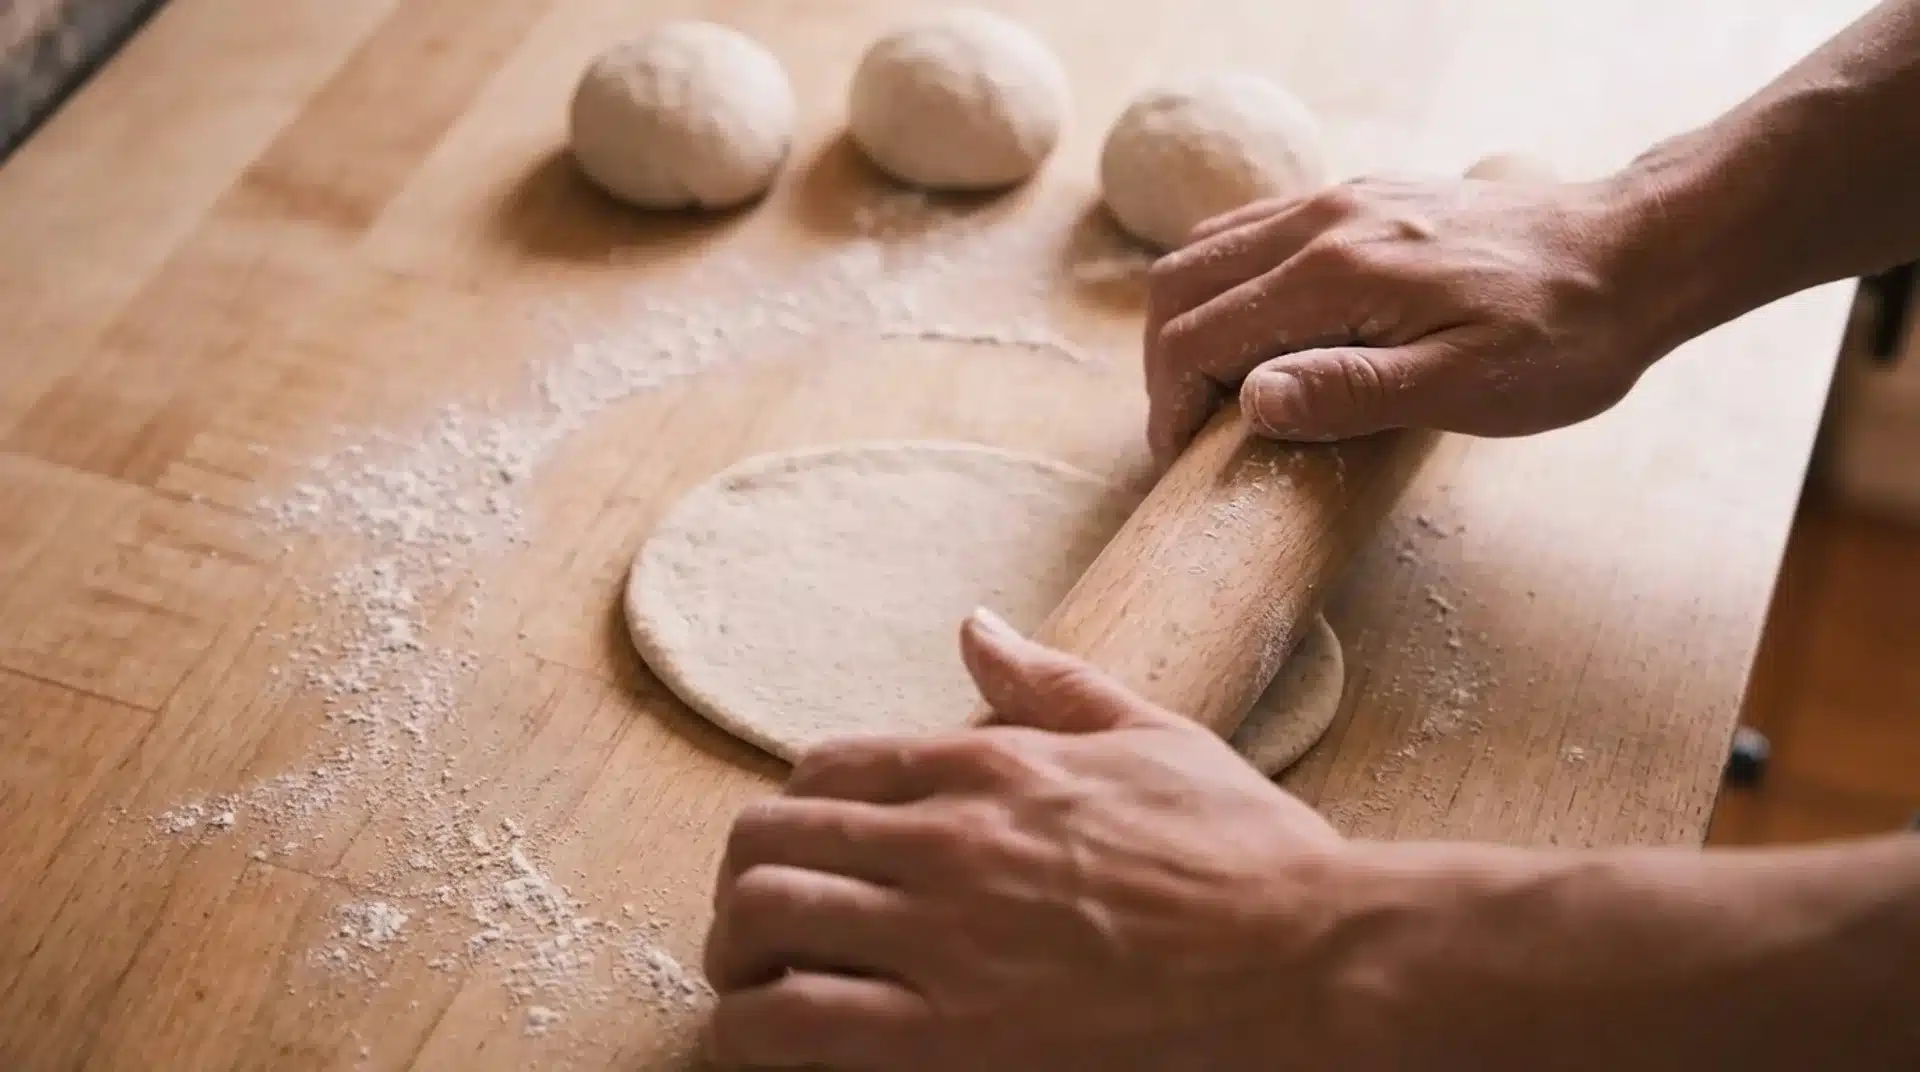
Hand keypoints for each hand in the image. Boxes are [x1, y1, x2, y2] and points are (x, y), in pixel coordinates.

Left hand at [702, 609, 1358, 1069]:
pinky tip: (762, 1043)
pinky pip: (794, 1028)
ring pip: (761, 922)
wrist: (1310, 958)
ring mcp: (942, 939)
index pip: (825, 767)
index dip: (791, 810)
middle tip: (757, 925)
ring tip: (748, 986)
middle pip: (767, 841)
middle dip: (742, 881)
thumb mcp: (1152, 734)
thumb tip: (974, 627)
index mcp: (989, 764)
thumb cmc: (1244, 851)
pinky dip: (749, 1034)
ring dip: (732, 956)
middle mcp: (946, 839)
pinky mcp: (950, 1041)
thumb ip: (1048, 683)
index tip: (803, 850)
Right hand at [1143, 172, 1668, 462]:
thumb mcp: (1467, 390)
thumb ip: (1352, 392)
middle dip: (1163, 362)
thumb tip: (1250, 402)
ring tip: (1217, 388)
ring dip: (1190, 319)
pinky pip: (1255, 230)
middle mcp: (1323, 223)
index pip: (1198, 334)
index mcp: (1337, 274)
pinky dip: (1229, 284)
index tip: (1185, 458)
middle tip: (1187, 430)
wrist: (1637, 253)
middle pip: (1181, 281)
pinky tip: (1265, 333)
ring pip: (1210, 248)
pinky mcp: (1361, 199)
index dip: (1171, 403)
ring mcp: (1339, 202)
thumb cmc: (1562, 337)